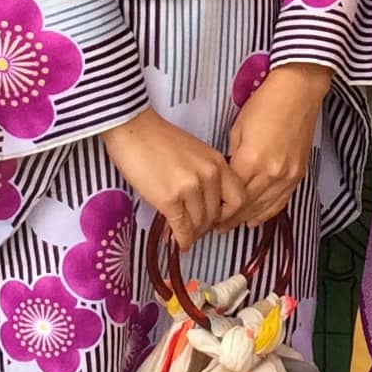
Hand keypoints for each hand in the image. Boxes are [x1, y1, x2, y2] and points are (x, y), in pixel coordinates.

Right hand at [102, 107, 244, 251]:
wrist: (132, 129)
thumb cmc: (158, 138)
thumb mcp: (195, 152)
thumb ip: (206, 174)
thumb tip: (205, 202)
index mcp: (218, 162)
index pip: (238, 198)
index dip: (230, 214)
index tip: (219, 220)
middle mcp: (209, 176)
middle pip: (217, 215)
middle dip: (206, 227)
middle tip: (197, 230)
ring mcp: (190, 188)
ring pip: (200, 224)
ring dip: (193, 233)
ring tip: (185, 234)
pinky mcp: (169, 199)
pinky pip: (181, 227)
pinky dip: (181, 239)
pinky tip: (178, 242)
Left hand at [228, 62, 331, 226]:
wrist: (298, 92)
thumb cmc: (264, 104)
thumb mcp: (238, 130)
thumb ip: (232, 159)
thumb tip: (227, 179)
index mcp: (252, 161)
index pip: (231, 196)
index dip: (218, 210)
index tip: (207, 216)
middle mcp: (272, 174)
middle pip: (247, 207)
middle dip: (230, 219)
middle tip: (215, 227)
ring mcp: (288, 176)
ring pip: (264, 208)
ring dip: (246, 219)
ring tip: (231, 226)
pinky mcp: (298, 174)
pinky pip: (281, 201)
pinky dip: (267, 212)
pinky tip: (255, 220)